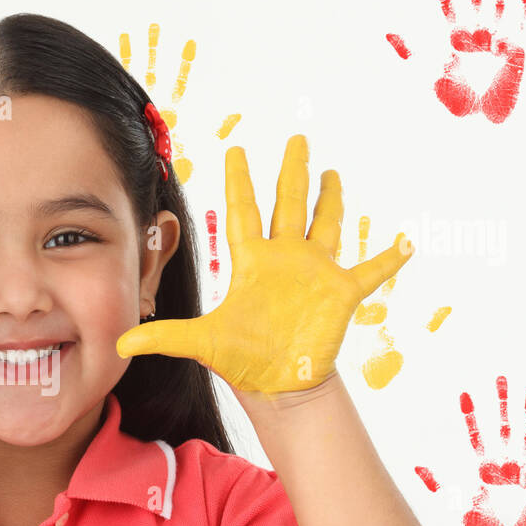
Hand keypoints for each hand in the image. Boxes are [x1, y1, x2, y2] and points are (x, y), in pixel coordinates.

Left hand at [116, 134, 412, 397]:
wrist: (278, 387)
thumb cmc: (243, 361)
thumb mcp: (201, 343)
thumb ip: (163, 336)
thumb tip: (119, 346)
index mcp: (252, 262)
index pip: (243, 211)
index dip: (240, 181)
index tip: (236, 149)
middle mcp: (284, 259)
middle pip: (288, 204)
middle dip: (292, 172)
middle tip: (297, 139)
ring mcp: (315, 273)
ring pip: (325, 224)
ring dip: (331, 199)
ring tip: (333, 172)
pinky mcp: (341, 293)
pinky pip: (370, 271)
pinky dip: (389, 257)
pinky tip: (406, 241)